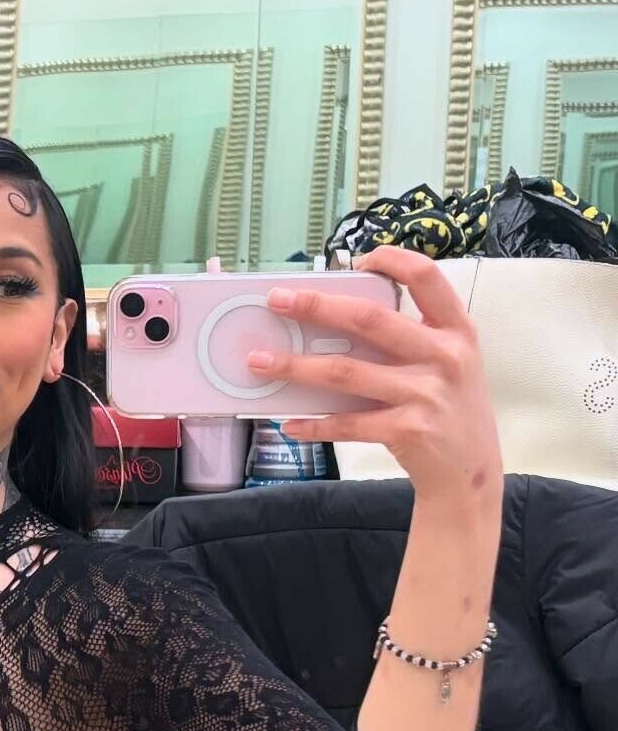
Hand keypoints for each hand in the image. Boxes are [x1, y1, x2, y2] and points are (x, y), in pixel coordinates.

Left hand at [247, 246, 502, 508]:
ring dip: (296, 366)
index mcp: (456, 330)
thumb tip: (336, 324)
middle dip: (317, 306)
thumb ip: (408, 340)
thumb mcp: (448, 364)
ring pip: (346, 372)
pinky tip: (289, 423)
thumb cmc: (449, 409)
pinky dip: (314, 425)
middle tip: (277, 300)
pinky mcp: (407, 430)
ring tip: (259, 362)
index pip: (427, 277)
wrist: (471, 471)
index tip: (355, 259)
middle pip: (369, 320)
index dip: (391, 260)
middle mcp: (445, 356)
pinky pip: (347, 423)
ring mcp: (426, 394)